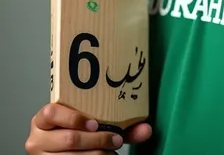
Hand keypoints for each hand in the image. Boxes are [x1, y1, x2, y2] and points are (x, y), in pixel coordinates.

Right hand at [25, 103, 152, 152]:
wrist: (61, 150)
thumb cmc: (76, 131)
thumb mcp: (91, 123)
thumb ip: (118, 123)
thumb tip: (147, 129)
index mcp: (43, 118)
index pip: (52, 113)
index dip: (74, 118)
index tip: (95, 123)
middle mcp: (37, 139)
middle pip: (69, 140)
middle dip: (97, 140)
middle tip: (115, 140)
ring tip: (111, 152)